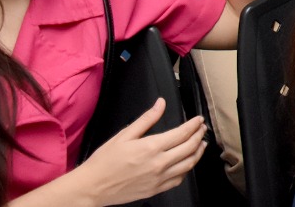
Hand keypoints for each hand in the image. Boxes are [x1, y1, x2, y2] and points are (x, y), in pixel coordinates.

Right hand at [75, 99, 206, 203]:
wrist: (92, 187)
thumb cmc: (105, 161)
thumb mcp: (124, 135)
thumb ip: (146, 119)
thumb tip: (160, 104)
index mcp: (151, 147)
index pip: (182, 133)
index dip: (193, 125)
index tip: (198, 119)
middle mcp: (159, 164)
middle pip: (190, 148)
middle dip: (199, 136)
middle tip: (202, 128)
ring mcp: (159, 178)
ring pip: (188, 164)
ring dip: (198, 153)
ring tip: (201, 144)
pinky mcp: (156, 189)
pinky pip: (179, 179)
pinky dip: (187, 169)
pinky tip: (186, 163)